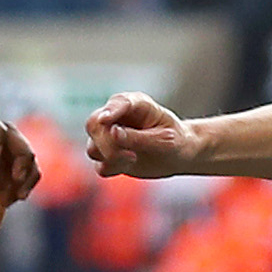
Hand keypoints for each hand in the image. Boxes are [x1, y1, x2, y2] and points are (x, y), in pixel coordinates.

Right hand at [86, 91, 202, 177]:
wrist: (178, 154)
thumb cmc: (175, 140)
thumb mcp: (164, 139)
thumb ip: (139, 137)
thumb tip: (113, 133)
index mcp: (134, 104)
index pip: (116, 104)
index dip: (109, 111)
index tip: (105, 120)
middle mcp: (116, 116)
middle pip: (94, 125)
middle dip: (108, 143)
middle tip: (131, 155)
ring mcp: (109, 136)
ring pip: (93, 147)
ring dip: (111, 157)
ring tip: (134, 158)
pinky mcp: (109, 156)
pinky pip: (99, 165)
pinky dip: (111, 168)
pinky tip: (129, 165)